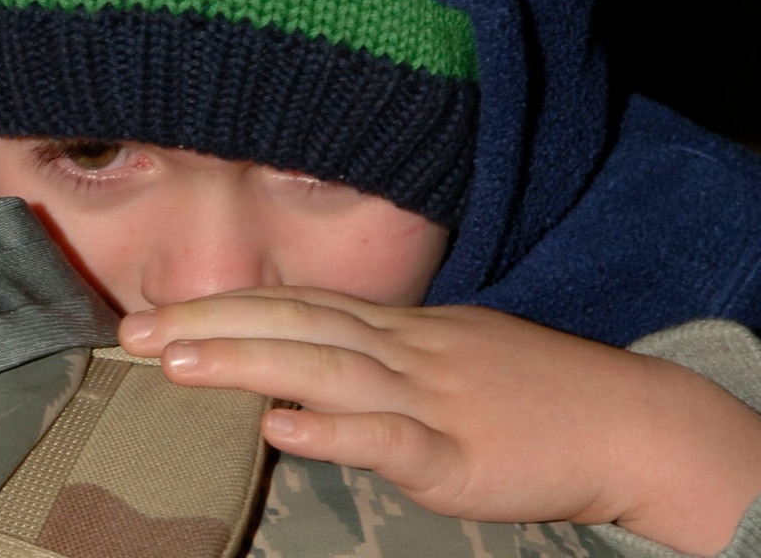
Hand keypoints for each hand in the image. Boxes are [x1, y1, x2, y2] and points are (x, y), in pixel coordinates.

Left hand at [119, 289, 760, 556]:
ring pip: (325, 369)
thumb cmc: (534, 394)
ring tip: (176, 365)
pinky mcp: (460, 455)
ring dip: (246, 362)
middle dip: (208, 325)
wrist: (629, 421)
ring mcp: (430, 398)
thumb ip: (371, 364)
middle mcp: (403, 351)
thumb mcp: (444, 358)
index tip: (151, 313)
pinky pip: (389, 440)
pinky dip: (333, 431)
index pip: (293, 304)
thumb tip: (299, 381)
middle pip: (293, 323)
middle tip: (131, 332)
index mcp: (396, 330)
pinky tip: (283, 429)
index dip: (219, 306)